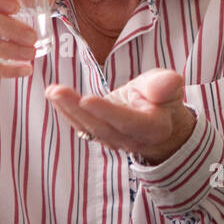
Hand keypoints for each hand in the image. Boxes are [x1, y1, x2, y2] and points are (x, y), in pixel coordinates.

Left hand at [45, 68, 196, 164]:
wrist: (161, 122)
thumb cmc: (163, 99)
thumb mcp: (171, 86)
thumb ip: (166, 85)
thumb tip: (168, 82)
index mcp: (152, 127)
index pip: (126, 121)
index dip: (106, 112)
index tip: (86, 99)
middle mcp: (130, 139)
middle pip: (101, 126)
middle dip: (76, 109)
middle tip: (57, 91)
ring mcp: (113, 140)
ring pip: (88, 128)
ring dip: (67, 110)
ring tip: (52, 91)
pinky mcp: (100, 135)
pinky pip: (82, 126)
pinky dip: (66, 112)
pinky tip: (54, 97)